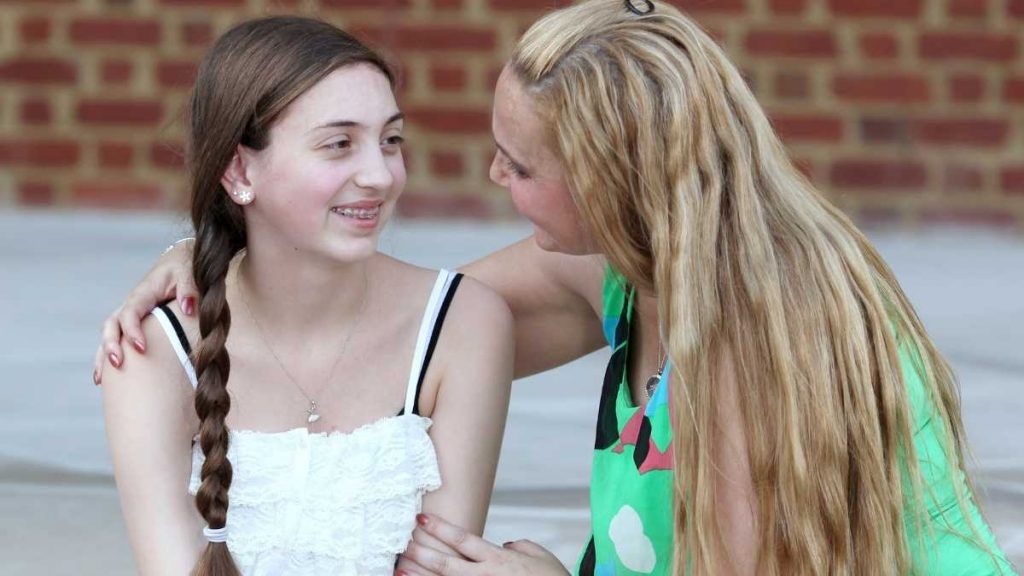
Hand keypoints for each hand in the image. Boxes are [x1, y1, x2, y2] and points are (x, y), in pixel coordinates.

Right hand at [92, 238, 197, 384]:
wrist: (178, 264)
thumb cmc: (185, 270)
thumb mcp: (189, 273)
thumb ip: (189, 288)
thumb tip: (189, 308)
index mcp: (144, 293)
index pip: (131, 311)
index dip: (133, 329)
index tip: (141, 348)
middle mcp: (131, 304)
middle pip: (112, 323)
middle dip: (111, 344)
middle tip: (118, 364)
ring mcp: (129, 314)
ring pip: (108, 333)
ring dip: (103, 354)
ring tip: (101, 380)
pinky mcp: (131, 323)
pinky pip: (114, 339)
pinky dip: (104, 357)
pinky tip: (101, 379)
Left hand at [398, 514, 569, 575]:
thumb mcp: (541, 557)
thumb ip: (521, 546)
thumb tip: (505, 546)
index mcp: (498, 560)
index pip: (463, 540)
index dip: (440, 528)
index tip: (421, 519)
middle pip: (446, 564)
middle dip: (421, 552)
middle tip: (401, 542)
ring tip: (400, 568)